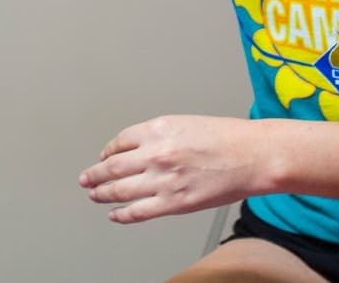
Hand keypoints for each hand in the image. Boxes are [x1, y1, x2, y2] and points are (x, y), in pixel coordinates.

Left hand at [78, 115, 263, 224]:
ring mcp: (162, 179)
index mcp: (158, 129)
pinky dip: (122, 215)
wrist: (252, 156)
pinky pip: (138, 211)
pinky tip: (115, 214)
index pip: (120, 141)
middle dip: (95, 174)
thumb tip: (143, 148)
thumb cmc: (227, 138)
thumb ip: (161, 136)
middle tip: (86, 178)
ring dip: (102, 193)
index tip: (103, 156)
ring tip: (94, 194)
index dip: (107, 151)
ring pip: (120, 189)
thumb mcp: (186, 124)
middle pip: (112, 166)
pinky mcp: (174, 203)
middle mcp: (155, 153)